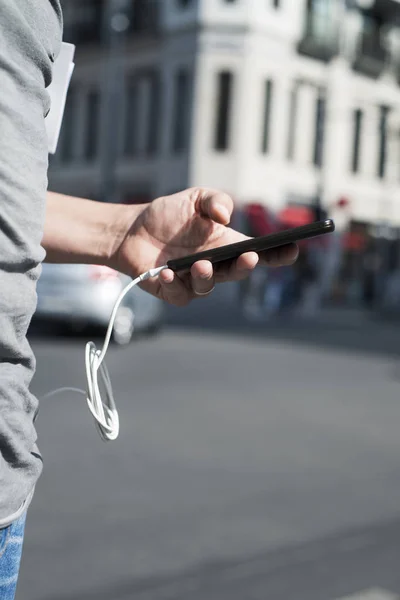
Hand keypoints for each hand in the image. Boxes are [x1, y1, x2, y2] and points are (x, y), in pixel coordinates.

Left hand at [114, 188, 297, 305]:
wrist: (133, 228)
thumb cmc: (170, 214)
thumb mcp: (195, 198)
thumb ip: (214, 200)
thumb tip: (225, 216)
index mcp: (227, 244)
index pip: (259, 253)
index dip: (278, 254)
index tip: (292, 248)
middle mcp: (215, 265)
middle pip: (238, 272)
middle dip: (246, 267)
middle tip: (249, 256)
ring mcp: (194, 281)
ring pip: (208, 287)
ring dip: (207, 276)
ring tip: (199, 263)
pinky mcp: (173, 291)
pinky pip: (180, 295)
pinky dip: (175, 284)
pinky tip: (167, 271)